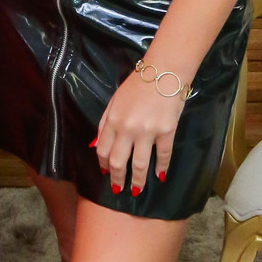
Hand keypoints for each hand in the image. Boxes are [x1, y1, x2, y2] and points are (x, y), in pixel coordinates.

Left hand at [93, 70, 185, 194]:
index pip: (103, 150)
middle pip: (118, 161)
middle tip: (118, 190)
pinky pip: (163, 155)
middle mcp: (128, 129)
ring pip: (139, 164)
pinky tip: (160, 175)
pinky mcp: (166, 131)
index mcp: (113, 120)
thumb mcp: (114, 101)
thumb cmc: (137, 85)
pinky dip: (161, 167)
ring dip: (137, 181)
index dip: (103, 165)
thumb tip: (95, 146)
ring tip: (137, 191)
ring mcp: (148, 131)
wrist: (163, 71)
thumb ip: (105, 124)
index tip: (105, 173)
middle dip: (117, 179)